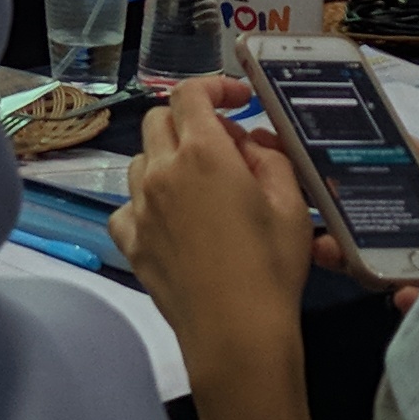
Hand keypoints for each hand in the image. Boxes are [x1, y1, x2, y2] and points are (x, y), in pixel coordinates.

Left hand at [114, 77, 329, 419]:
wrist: (236, 333)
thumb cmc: (271, 266)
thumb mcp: (290, 204)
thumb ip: (269, 158)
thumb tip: (249, 142)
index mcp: (202, 153)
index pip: (190, 93)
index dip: (213, 86)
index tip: (237, 99)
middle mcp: (160, 171)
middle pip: (160, 120)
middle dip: (192, 122)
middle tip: (227, 150)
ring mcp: (139, 207)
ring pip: (142, 161)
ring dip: (169, 161)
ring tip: (202, 189)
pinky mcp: (130, 241)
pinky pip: (128, 206)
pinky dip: (148, 203)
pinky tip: (173, 222)